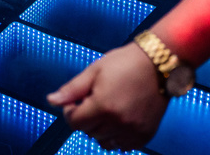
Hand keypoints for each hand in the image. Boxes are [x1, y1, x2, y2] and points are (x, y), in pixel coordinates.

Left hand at [47, 43, 168, 150]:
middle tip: (94, 100)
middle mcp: (118, 122)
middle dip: (86, 118)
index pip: (74, 123)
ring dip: (100, 130)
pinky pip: (123, 145)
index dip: (70, 111)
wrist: (158, 64)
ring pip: (105, 142)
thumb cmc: (123, 63)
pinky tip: (119, 119)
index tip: (77, 100)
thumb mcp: (94, 71)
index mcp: (102, 106)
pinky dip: (117, 136)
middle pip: (88, 132)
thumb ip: (72, 89)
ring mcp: (133, 130)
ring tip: (107, 110)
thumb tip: (51, 101)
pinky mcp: (145, 134)